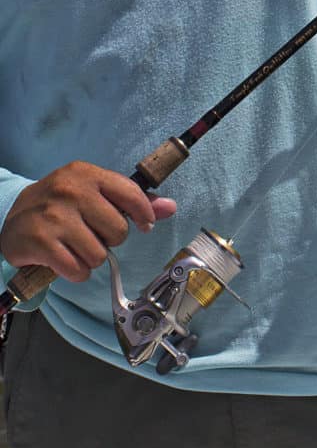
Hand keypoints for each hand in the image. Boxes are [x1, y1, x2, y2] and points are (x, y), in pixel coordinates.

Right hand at [0, 161, 175, 282]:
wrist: (12, 219)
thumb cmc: (62, 206)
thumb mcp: (95, 194)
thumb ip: (133, 200)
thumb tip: (170, 207)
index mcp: (86, 174)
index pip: (132, 194)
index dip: (145, 215)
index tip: (144, 225)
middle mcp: (69, 191)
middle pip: (119, 231)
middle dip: (109, 239)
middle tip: (90, 233)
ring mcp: (53, 216)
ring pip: (100, 255)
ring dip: (91, 258)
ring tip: (75, 246)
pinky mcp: (41, 243)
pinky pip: (79, 271)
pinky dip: (75, 272)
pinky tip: (64, 259)